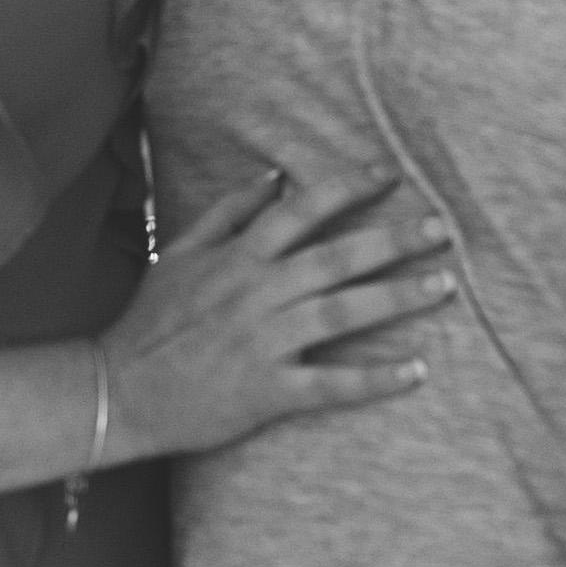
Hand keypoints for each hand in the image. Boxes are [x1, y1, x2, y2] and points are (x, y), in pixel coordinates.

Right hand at [96, 168, 452, 461]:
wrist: (121, 389)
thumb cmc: (152, 320)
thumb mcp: (179, 252)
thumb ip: (227, 212)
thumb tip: (274, 176)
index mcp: (239, 257)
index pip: (302, 210)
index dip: (348, 188)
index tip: (390, 174)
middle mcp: (257, 294)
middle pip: (337, 257)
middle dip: (393, 240)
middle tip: (442, 229)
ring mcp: (265, 343)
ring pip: (343, 312)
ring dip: (398, 297)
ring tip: (444, 285)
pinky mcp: (268, 391)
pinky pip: (331, 385)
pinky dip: (375, 380)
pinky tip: (416, 371)